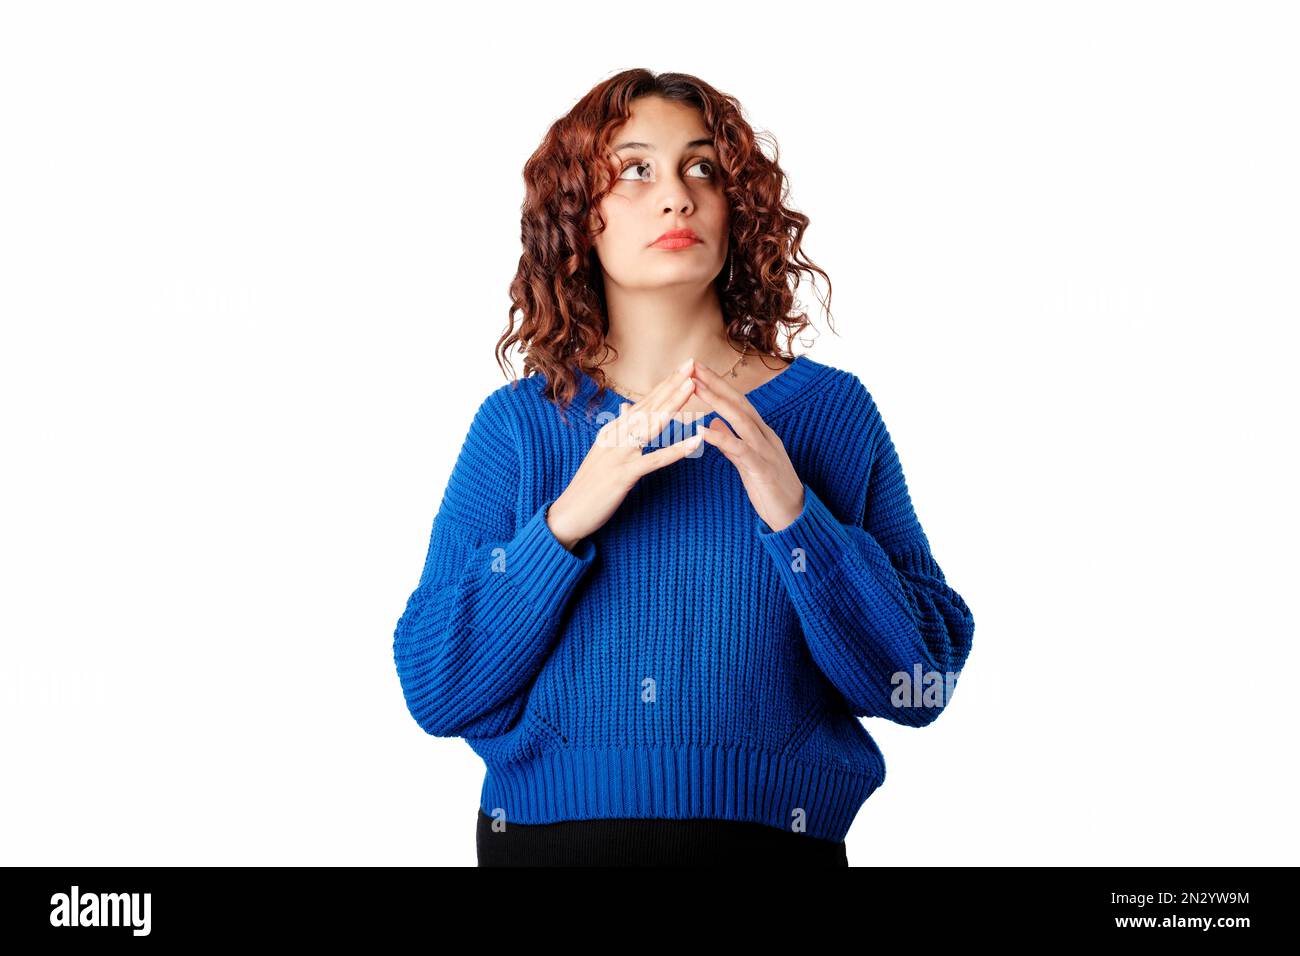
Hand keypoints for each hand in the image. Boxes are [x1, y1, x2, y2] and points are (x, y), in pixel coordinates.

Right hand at [547, 358, 704, 549]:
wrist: (569, 513)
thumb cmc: (590, 485)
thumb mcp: (603, 451)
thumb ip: (618, 428)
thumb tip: (627, 406)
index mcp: (612, 430)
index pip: (643, 402)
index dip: (664, 384)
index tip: (683, 368)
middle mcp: (614, 436)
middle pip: (648, 406)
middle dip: (671, 384)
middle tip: (692, 363)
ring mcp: (618, 454)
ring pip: (650, 425)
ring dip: (673, 405)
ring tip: (692, 386)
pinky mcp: (623, 475)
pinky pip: (654, 460)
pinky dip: (676, 450)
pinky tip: (695, 442)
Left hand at [690, 361, 805, 531]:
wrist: (796, 515)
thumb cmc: (771, 489)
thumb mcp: (748, 462)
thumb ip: (731, 442)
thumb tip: (714, 424)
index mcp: (760, 433)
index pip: (737, 402)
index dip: (717, 384)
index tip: (697, 370)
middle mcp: (764, 435)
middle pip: (739, 402)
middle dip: (715, 382)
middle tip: (692, 364)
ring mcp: (765, 450)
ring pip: (741, 419)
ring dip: (717, 400)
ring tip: (695, 386)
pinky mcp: (762, 469)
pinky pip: (739, 450)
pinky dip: (721, 439)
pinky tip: (702, 431)